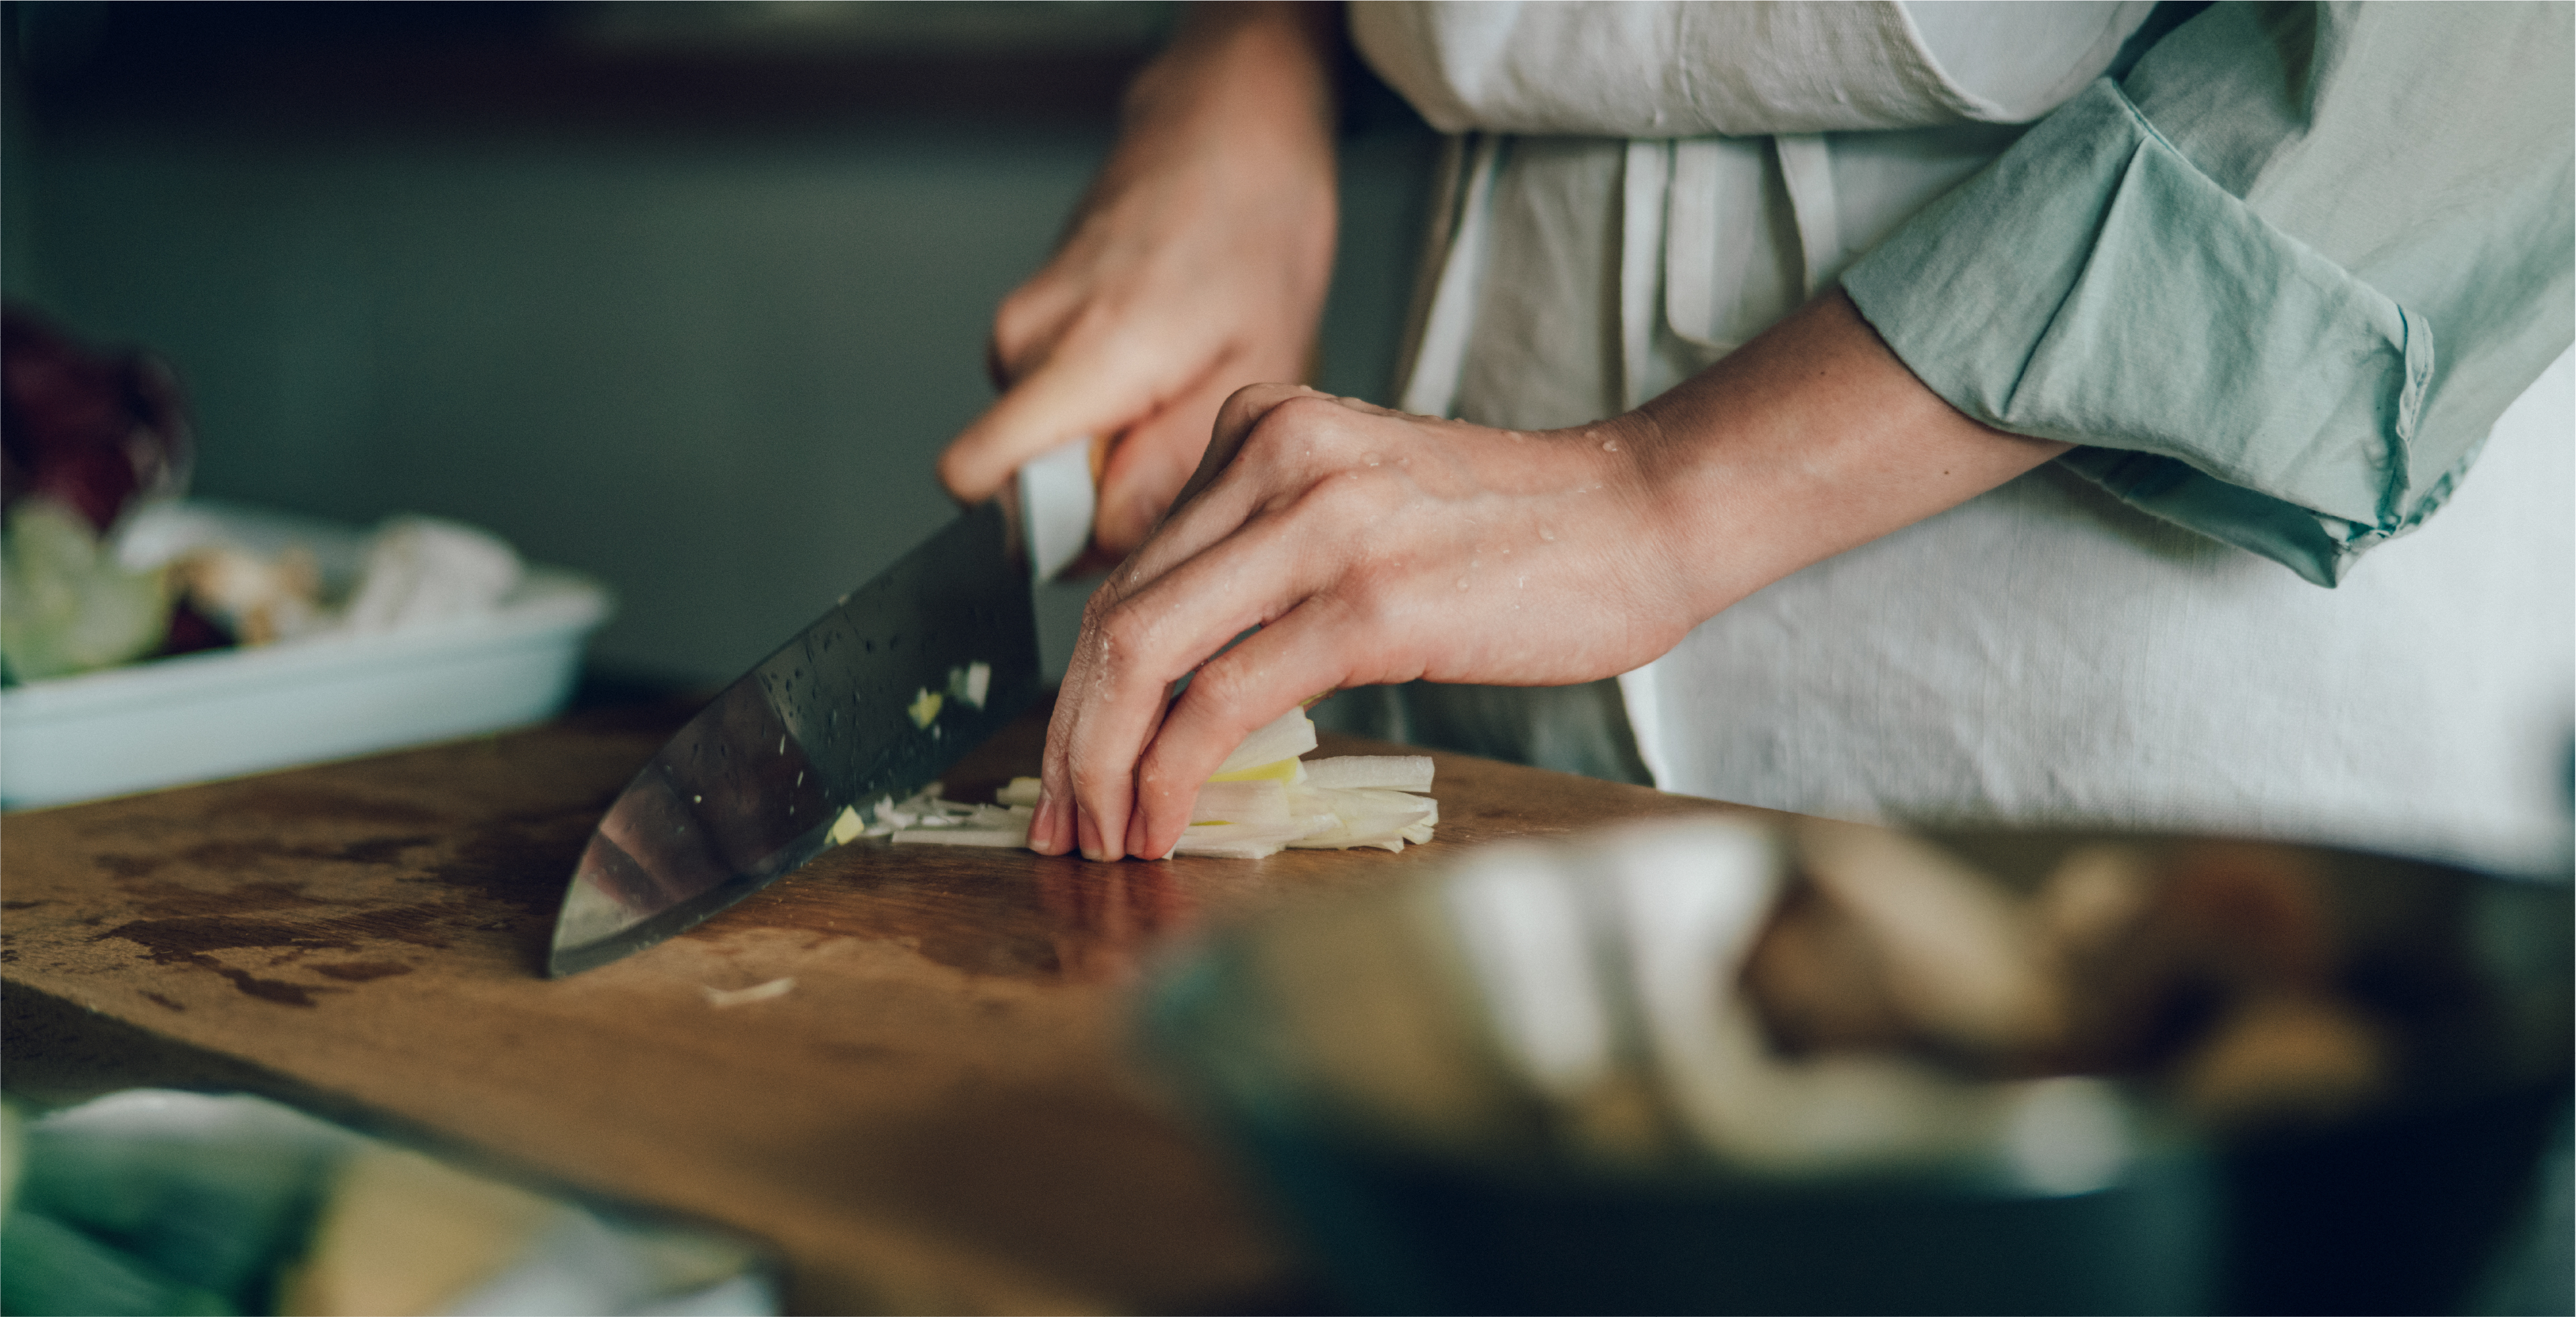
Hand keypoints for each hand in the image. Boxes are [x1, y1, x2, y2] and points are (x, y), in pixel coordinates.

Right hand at [937, 3, 1340, 557]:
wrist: (1231, 135)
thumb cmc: (1253, 238)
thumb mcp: (1253, 373)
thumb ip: (1172, 472)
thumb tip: (1109, 546)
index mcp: (1079, 358)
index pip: (980, 485)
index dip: (1064, 531)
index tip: (1136, 521)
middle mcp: (1026, 340)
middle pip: (1017, 482)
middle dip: (1096, 498)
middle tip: (1184, 450)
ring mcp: (1019, 326)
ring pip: (1041, 449)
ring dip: (1110, 451)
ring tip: (1181, 392)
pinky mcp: (1027, 321)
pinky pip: (1051, 408)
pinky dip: (1107, 411)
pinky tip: (1163, 365)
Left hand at [1034, 385, 1694, 861]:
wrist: (1645, 513)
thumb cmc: (1519, 534)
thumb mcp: (1362, 503)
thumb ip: (1267, 553)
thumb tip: (1179, 674)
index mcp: (1261, 426)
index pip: (1131, 570)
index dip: (1082, 684)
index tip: (1069, 768)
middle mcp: (1272, 455)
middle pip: (1116, 614)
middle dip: (1070, 738)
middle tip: (1055, 824)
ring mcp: (1319, 524)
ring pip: (1145, 654)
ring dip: (1103, 766)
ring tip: (1098, 840)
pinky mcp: (1367, 601)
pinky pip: (1222, 698)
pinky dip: (1172, 773)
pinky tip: (1164, 823)